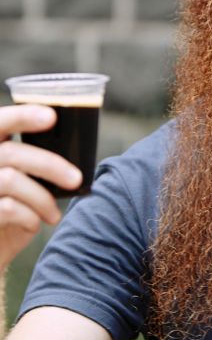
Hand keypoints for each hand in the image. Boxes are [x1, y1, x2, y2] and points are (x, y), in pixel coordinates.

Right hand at [0, 105, 81, 269]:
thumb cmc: (10, 209)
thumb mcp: (21, 179)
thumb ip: (32, 161)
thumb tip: (73, 154)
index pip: (1, 121)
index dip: (23, 115)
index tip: (52, 116)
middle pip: (12, 153)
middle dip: (50, 165)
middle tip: (76, 179)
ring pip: (11, 180)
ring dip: (42, 198)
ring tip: (54, 214)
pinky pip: (8, 208)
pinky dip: (30, 217)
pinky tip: (35, 224)